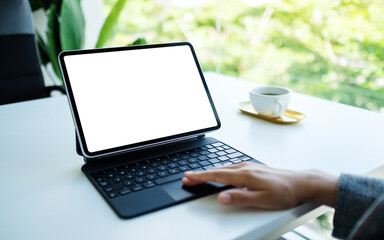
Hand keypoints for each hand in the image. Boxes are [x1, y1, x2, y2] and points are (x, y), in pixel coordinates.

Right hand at [182, 162, 338, 208]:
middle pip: (217, 170)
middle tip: (187, 177)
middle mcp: (245, 167)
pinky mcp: (253, 168)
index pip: (217, 176)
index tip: (188, 177)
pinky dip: (219, 171)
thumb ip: (240, 198)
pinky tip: (219, 173)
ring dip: (209, 171)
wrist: (301, 182)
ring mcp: (249, 166)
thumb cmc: (284, 191)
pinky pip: (230, 168)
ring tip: (199, 175)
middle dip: (201, 174)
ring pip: (223, 168)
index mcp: (244, 175)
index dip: (201, 177)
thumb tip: (221, 197)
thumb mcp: (262, 199)